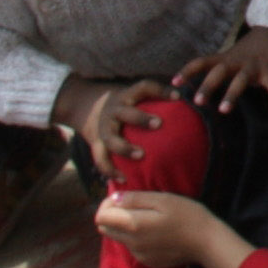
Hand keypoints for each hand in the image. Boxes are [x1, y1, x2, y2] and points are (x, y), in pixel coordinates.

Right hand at [60, 73, 175, 171]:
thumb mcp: (132, 94)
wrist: (84, 105)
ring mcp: (104, 128)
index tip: (178, 96)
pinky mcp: (96, 143)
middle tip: (158, 124)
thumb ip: (153, 97)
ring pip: (111, 139)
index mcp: (126, 96)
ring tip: (141, 155)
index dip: (161, 90)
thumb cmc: (122, 103)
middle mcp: (114, 111)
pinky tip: (124, 179)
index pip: (144, 87)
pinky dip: (111, 170)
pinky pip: (101, 159)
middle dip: (141, 118)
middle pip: (126, 113)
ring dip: (125, 148)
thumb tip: (184, 100)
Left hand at [93, 185, 225, 267]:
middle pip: (105, 228)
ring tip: (148, 218)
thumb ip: (135, 199)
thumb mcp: (163, 199)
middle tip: (134, 206)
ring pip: (119, 237)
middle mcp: (131, 243)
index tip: (123, 198)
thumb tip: (114, 198)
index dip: (107, 204)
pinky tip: (157, 232)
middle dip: (113, 215)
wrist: (207, 243)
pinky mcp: (147, 262)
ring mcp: (138, 255)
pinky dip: (137, 237)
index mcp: (133, 225)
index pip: (100, 216)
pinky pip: (132, 247)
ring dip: (125, 226)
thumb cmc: (188, 215)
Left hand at [171, 22, 267, 111]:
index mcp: (225, 59)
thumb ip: (218, 70)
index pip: (202, 62)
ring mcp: (255, 67)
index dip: (187, 71)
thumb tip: (196, 94)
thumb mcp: (231, 57)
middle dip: (208, 86)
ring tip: (223, 110)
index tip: (174, 83)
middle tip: (197, 102)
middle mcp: (237, 62)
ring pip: (241, 80)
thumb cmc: (250, 52)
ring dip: (231, 94)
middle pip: (219, 72)